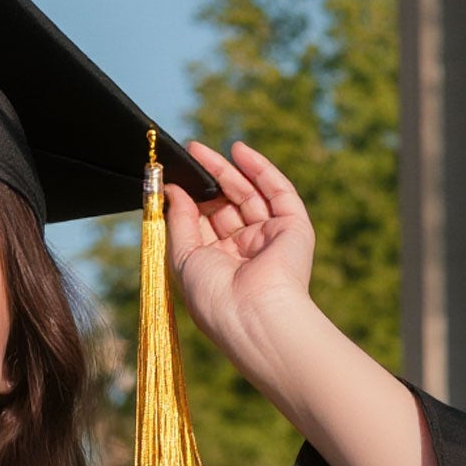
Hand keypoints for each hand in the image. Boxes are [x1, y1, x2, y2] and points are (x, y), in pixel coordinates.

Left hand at [163, 137, 318, 373]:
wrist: (253, 314)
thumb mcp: (183, 257)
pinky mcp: (293, 227)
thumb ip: (178, 221)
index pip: (204, 225)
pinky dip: (259, 169)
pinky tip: (239, 150)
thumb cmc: (213, 296)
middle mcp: (245, 252)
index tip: (173, 179)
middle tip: (189, 154)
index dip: (191, 201)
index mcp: (219, 266)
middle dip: (208, 180)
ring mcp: (270, 238)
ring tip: (201, 150)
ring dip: (228, 170)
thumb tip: (172, 190)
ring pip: (249, 194)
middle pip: (226, 206)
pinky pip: (278, 191)